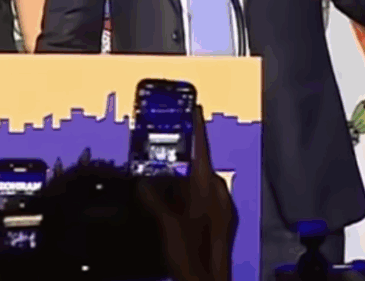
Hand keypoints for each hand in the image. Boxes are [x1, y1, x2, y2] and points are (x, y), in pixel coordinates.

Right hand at [137, 104, 238, 280]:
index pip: (203, 150)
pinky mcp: (219, 224)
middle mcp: (219, 196)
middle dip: (179, 167)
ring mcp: (222, 211)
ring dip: (180, 189)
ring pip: (198, 189)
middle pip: (198, 171)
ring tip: (158, 190)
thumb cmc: (192, 255)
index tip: (196, 109)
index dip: (198, 129)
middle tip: (160, 162)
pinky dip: (186, 202)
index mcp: (210, 189)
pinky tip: (171, 211)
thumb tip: (143, 185)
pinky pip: (202, 203)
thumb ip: (155, 202)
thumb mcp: (168, 225)